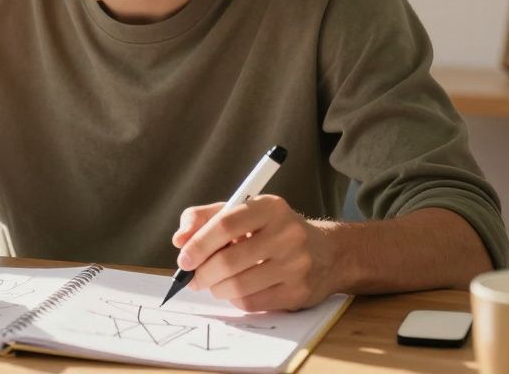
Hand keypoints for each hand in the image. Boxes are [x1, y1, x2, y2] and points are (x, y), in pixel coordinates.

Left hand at [172, 195, 336, 311]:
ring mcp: (296, 264)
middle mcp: (287, 233)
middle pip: (229, 260)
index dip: (199, 243)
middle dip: (203, 273)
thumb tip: (180, 238)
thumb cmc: (273, 230)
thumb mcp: (243, 212)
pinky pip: (253, 302)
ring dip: (216, 288)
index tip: (184, 258)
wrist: (328, 253)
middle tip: (193, 278)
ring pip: (239, 285)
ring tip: (214, 283)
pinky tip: (236, 290)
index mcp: (270, 207)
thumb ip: (205, 218)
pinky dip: (235, 299)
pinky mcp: (299, 292)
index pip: (226, 223)